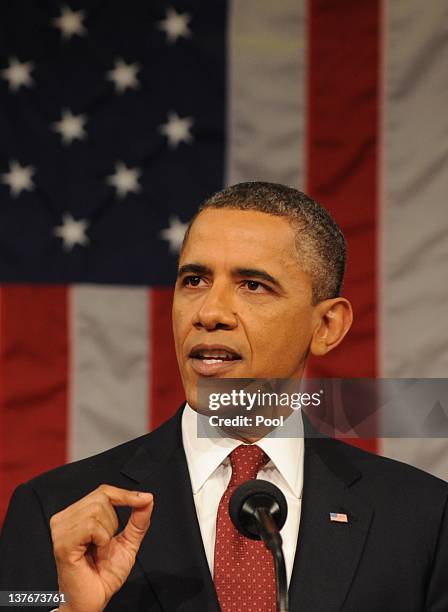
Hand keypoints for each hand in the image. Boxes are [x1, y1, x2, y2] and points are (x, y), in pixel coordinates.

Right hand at [50, 484, 153, 611]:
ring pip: (97, 510)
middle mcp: (66, 518)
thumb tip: (147, 499)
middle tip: (105, 544)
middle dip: (113, 521)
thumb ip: (138, 520)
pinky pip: (91, 526)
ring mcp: (61, 529)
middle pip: (102, 497)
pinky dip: (101, 539)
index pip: (103, 491)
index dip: (125, 494)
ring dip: (107, 533)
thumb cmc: (104, 575)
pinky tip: (93, 552)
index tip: (144, 500)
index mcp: (78, 514)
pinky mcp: (62, 542)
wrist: (93, 600)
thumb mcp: (127, 542)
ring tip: (98, 550)